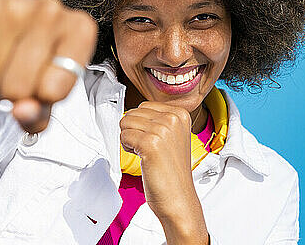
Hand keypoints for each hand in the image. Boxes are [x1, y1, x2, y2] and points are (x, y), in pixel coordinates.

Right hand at [0, 0, 97, 132]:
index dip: (42, 99)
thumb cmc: (37, 58)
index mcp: (81, 29)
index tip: (45, 85)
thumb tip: (22, 112)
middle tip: (15, 77)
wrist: (3, 17)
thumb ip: (40, 112)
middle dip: (10, 96)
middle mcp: (51, 11)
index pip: (54, 91)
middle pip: (17, 89)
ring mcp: (14, 6)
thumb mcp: (50, 88)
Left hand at [120, 101, 208, 243]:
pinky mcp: (150, 143)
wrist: (178, 197)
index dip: (142, 125)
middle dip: (134, 131)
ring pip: (125, 123)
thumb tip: (131, 111)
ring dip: (130, 140)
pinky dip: (127, 149)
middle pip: (132, 113)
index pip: (143, 106)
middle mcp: (173, 118)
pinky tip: (143, 159)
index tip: (156, 141)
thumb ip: (157, 119)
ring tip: (147, 154)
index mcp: (180, 113)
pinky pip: (123, 136)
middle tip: (150, 150)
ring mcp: (162, 129)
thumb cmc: (171, 170)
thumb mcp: (172, 136)